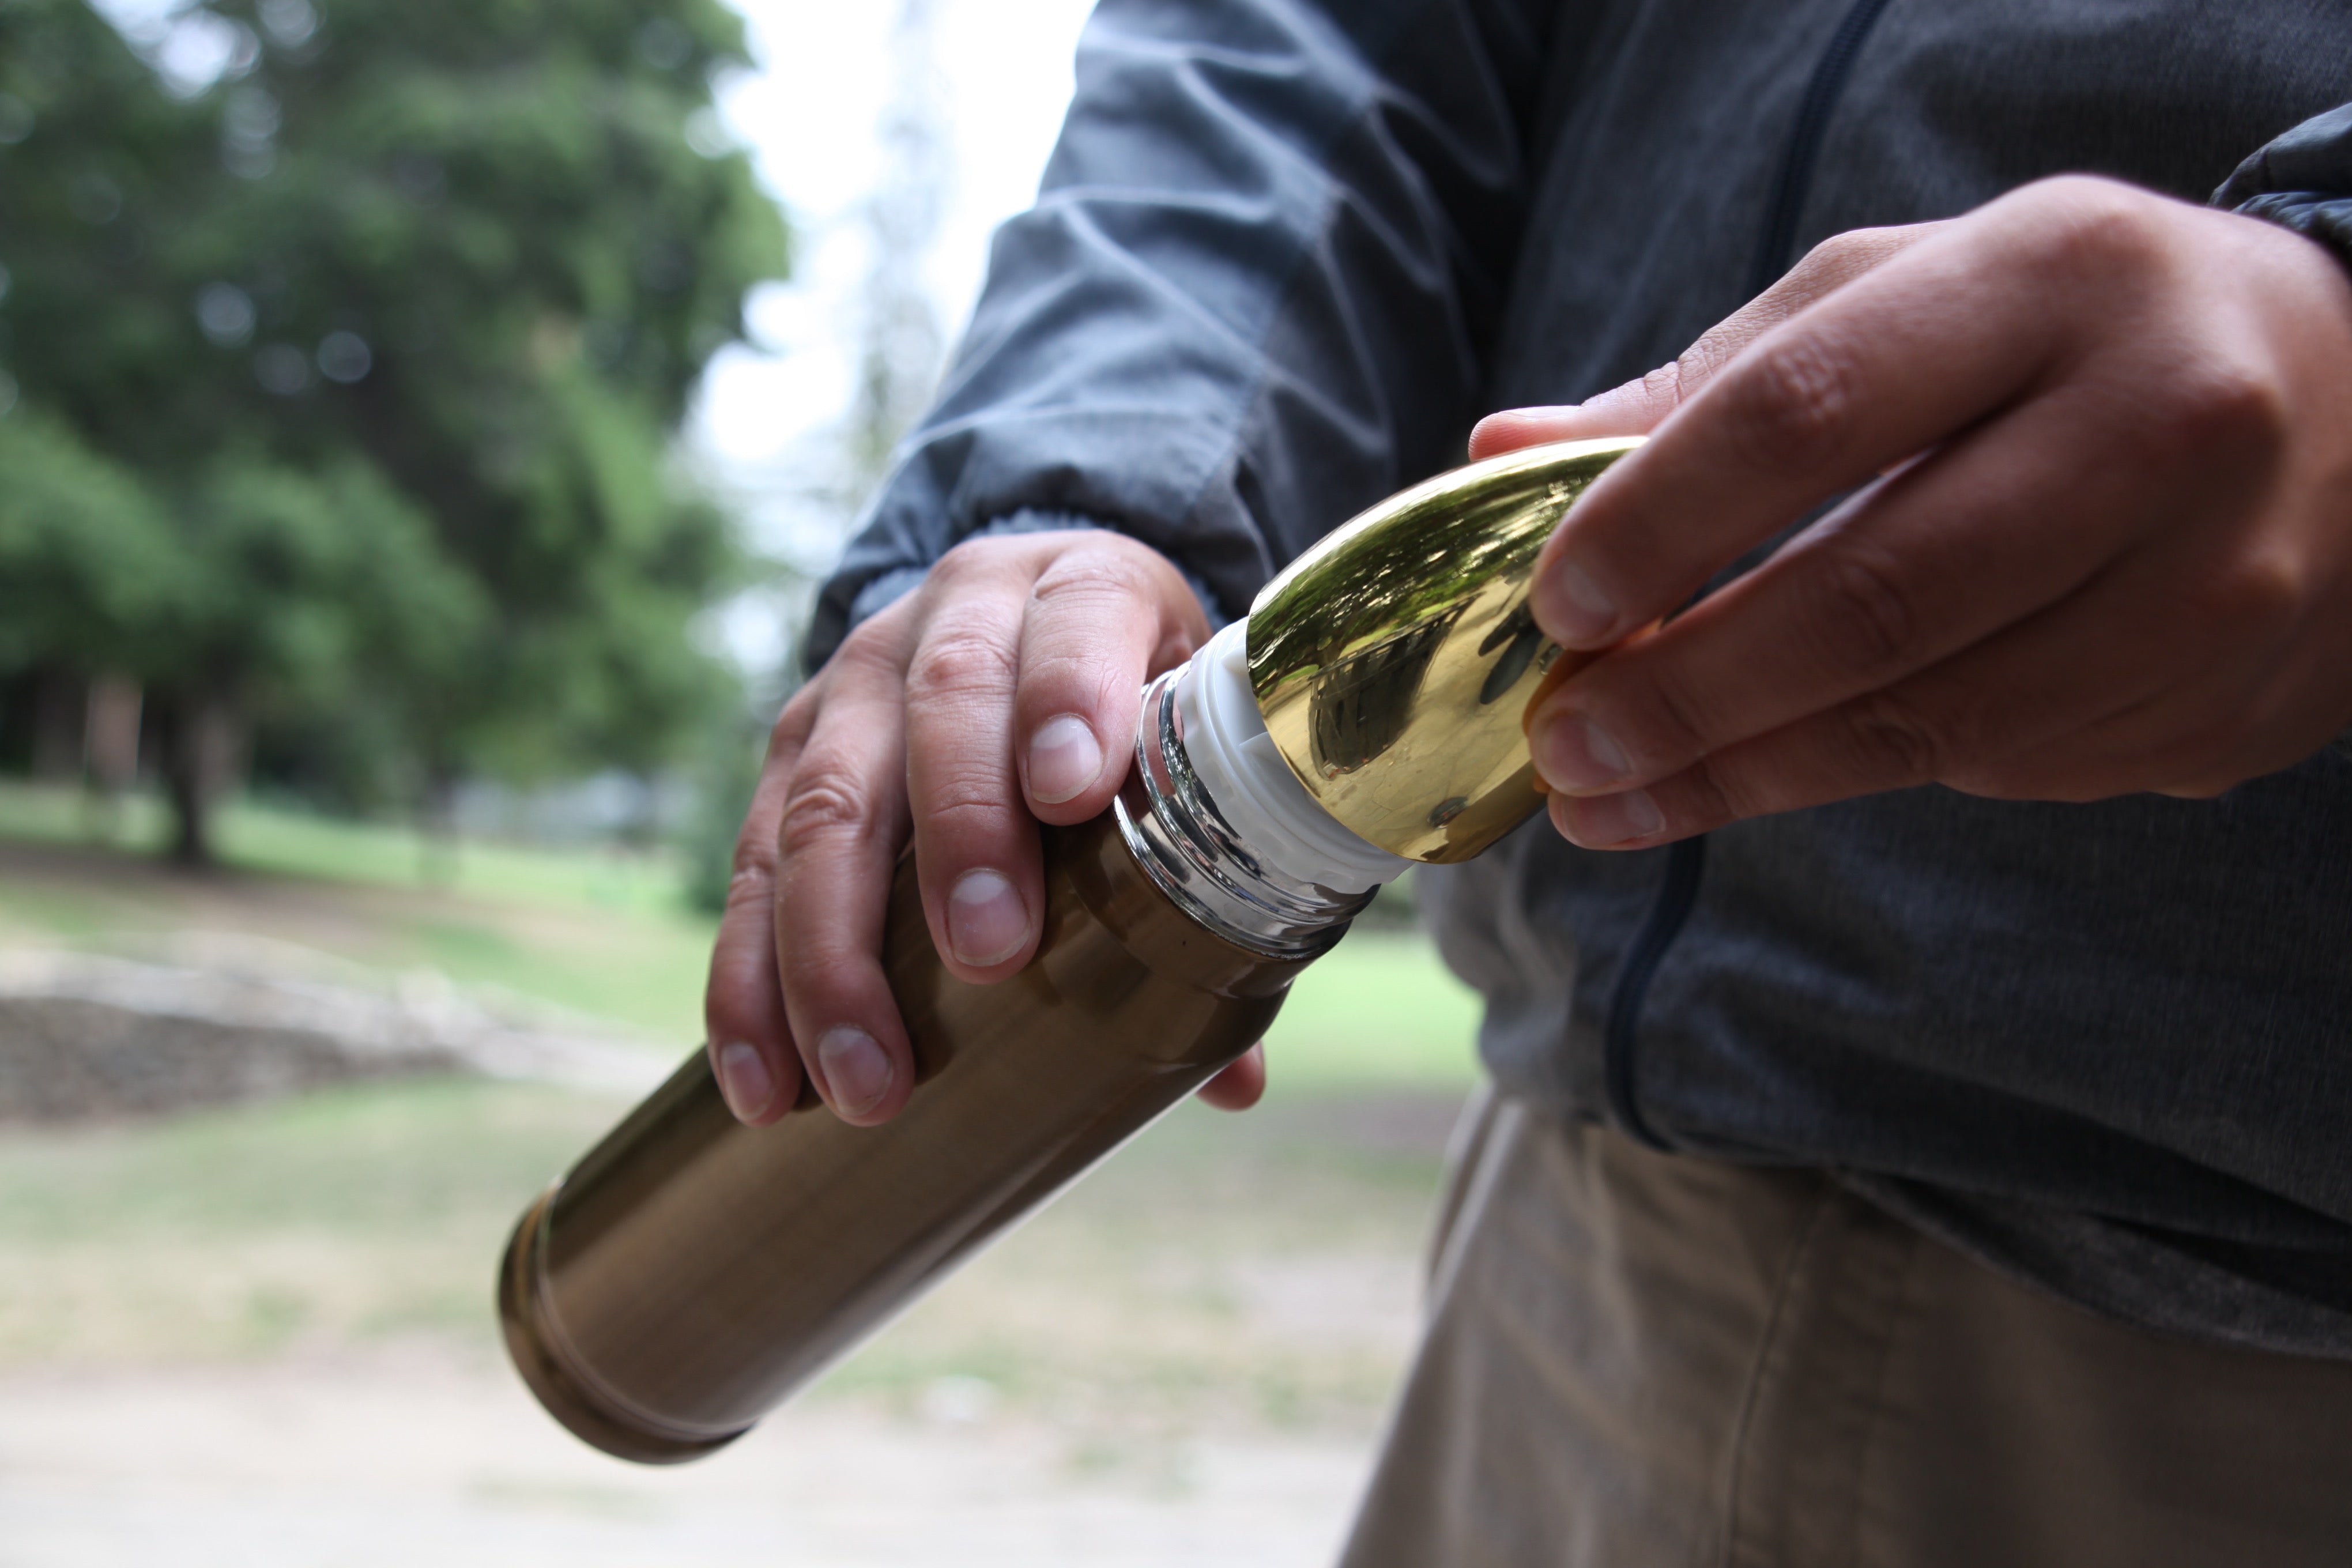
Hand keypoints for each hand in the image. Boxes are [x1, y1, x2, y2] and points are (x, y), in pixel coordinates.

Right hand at [702, 529, 1265, 1125]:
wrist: (1032, 623)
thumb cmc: (1135, 713)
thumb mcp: (1191, 748)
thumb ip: (1217, 889)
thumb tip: (1235, 1086)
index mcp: (1085, 588)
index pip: (1080, 618)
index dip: (1072, 694)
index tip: (1073, 792)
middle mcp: (961, 614)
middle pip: (943, 706)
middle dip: (961, 835)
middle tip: (989, 955)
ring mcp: (857, 680)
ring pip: (826, 801)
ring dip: (835, 950)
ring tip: (867, 1079)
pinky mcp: (790, 750)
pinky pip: (752, 866)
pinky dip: (750, 982)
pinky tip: (767, 1083)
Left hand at [1477, 175, 2351, 849]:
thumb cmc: (2071, 333)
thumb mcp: (1906, 296)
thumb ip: (1709, 384)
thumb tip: (1505, 453)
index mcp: (2057, 278)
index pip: (1809, 409)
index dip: (1657, 521)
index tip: (1552, 600)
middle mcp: (2158, 425)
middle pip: (1872, 597)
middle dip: (1683, 691)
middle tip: (1559, 739)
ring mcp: (2207, 584)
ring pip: (1931, 720)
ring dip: (1737, 774)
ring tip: (1604, 794)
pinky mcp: (2213, 704)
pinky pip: (1997, 767)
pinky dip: (1851, 777)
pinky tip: (1755, 774)